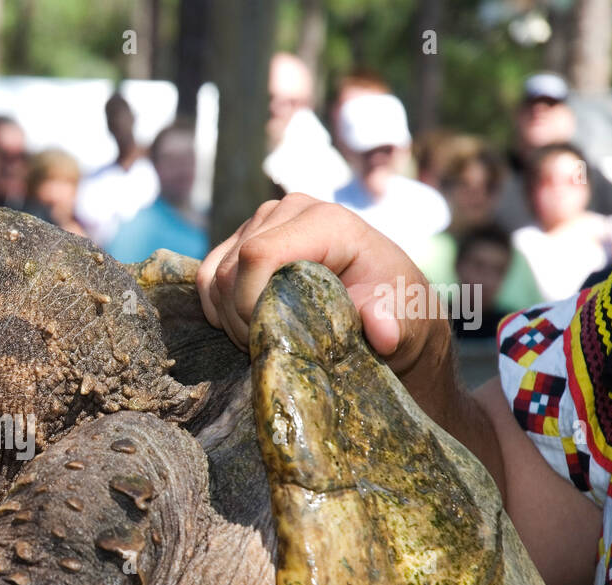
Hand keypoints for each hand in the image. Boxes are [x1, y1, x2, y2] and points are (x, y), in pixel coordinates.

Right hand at [195, 194, 452, 393]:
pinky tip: (247, 325)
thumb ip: (393, 323)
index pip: (258, 254)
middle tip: (267, 346)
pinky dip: (218, 308)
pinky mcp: (244, 238)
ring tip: (262, 338)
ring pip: (214, 274)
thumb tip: (384, 331)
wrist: (387, 304)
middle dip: (240, 318)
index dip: (249, 302)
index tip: (266, 338)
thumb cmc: (396, 311)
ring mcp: (264, 221)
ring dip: (228, 317)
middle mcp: (291, 210)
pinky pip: (207, 276)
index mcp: (327, 222)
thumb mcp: (404, 321)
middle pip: (230, 268)